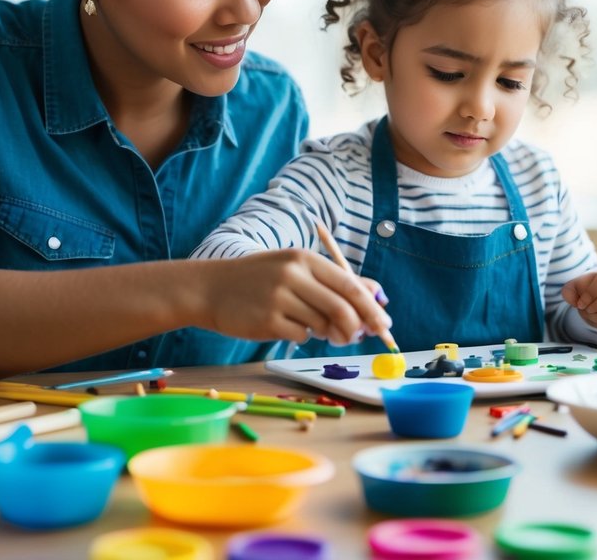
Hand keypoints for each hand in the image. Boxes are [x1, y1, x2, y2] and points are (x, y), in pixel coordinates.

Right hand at [192, 249, 391, 345]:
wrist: (211, 288)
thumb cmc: (260, 280)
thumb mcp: (296, 270)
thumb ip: (334, 282)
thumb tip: (377, 297)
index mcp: (304, 259)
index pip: (351, 286)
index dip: (372, 308)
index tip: (384, 325)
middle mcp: (293, 275)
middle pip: (342, 308)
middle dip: (356, 327)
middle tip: (357, 337)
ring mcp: (279, 299)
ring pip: (322, 325)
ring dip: (326, 332)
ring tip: (312, 324)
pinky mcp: (267, 322)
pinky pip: (301, 336)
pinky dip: (302, 335)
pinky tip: (286, 325)